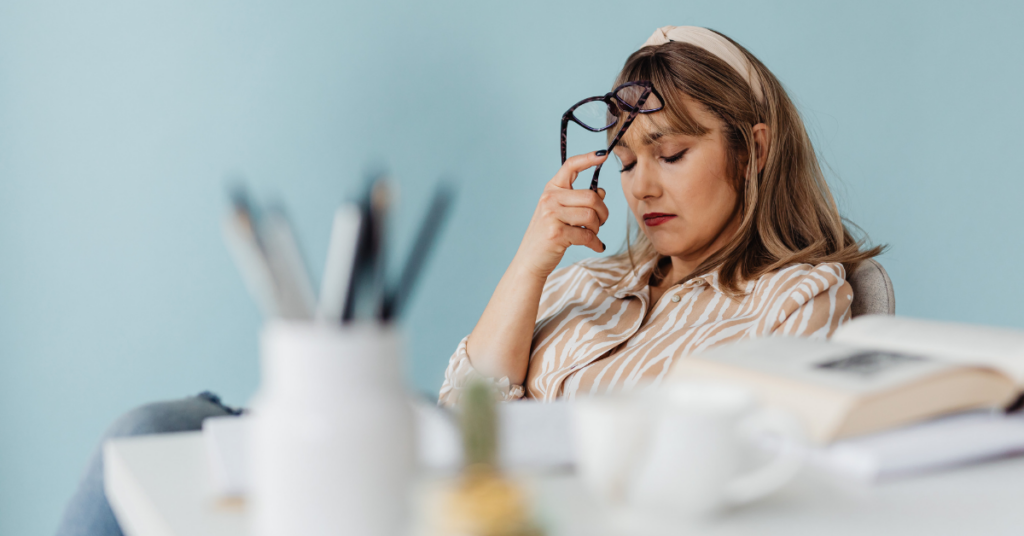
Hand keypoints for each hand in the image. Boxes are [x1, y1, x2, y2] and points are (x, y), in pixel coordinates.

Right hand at [512, 151, 610, 279]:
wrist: (530, 260)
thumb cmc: (549, 235)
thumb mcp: (561, 213)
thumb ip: (580, 200)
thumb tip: (602, 191)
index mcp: (551, 189)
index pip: (570, 166)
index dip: (588, 158)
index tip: (603, 155)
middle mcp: (549, 198)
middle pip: (591, 197)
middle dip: (603, 212)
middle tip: (601, 222)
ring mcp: (551, 215)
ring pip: (591, 215)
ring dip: (598, 228)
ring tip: (593, 234)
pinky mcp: (556, 233)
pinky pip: (588, 235)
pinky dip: (596, 243)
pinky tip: (597, 246)